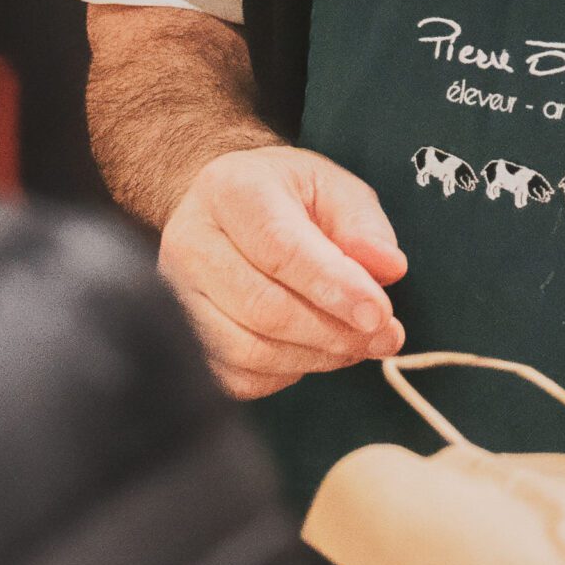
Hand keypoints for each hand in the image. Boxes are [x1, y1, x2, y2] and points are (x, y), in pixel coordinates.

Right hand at [159, 144, 408, 398]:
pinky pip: (236, 376)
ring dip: (315, 356)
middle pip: (263, 306)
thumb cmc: (287, 198)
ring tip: (356, 345)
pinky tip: (313, 351)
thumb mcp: (333, 188)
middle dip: (333, 331)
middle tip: (384, 337)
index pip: (280, 248)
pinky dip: (285, 374)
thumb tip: (388, 268)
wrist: (228, 208)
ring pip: (248, 348)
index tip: (379, 315)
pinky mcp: (182, 336)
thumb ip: (363, 226)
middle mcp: (190, 241)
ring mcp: (176, 293)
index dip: (334, 287)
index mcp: (231, 189)